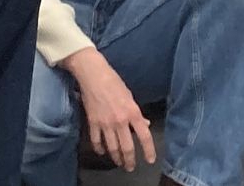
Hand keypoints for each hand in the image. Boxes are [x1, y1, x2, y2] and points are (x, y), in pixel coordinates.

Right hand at [60, 50, 155, 171]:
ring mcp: (106, 123)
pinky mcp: (93, 122)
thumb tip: (145, 125)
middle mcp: (120, 121)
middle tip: (130, 167)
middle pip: (127, 147)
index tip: (150, 160)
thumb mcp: (130, 96)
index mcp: (133, 112)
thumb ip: (137, 113)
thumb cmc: (114, 82)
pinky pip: (96, 141)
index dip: (149, 150)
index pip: (144, 136)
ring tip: (118, 163)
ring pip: (112, 147)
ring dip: (116, 158)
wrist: (93, 75)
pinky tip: (102, 152)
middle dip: (130, 160)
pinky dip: (99, 149)